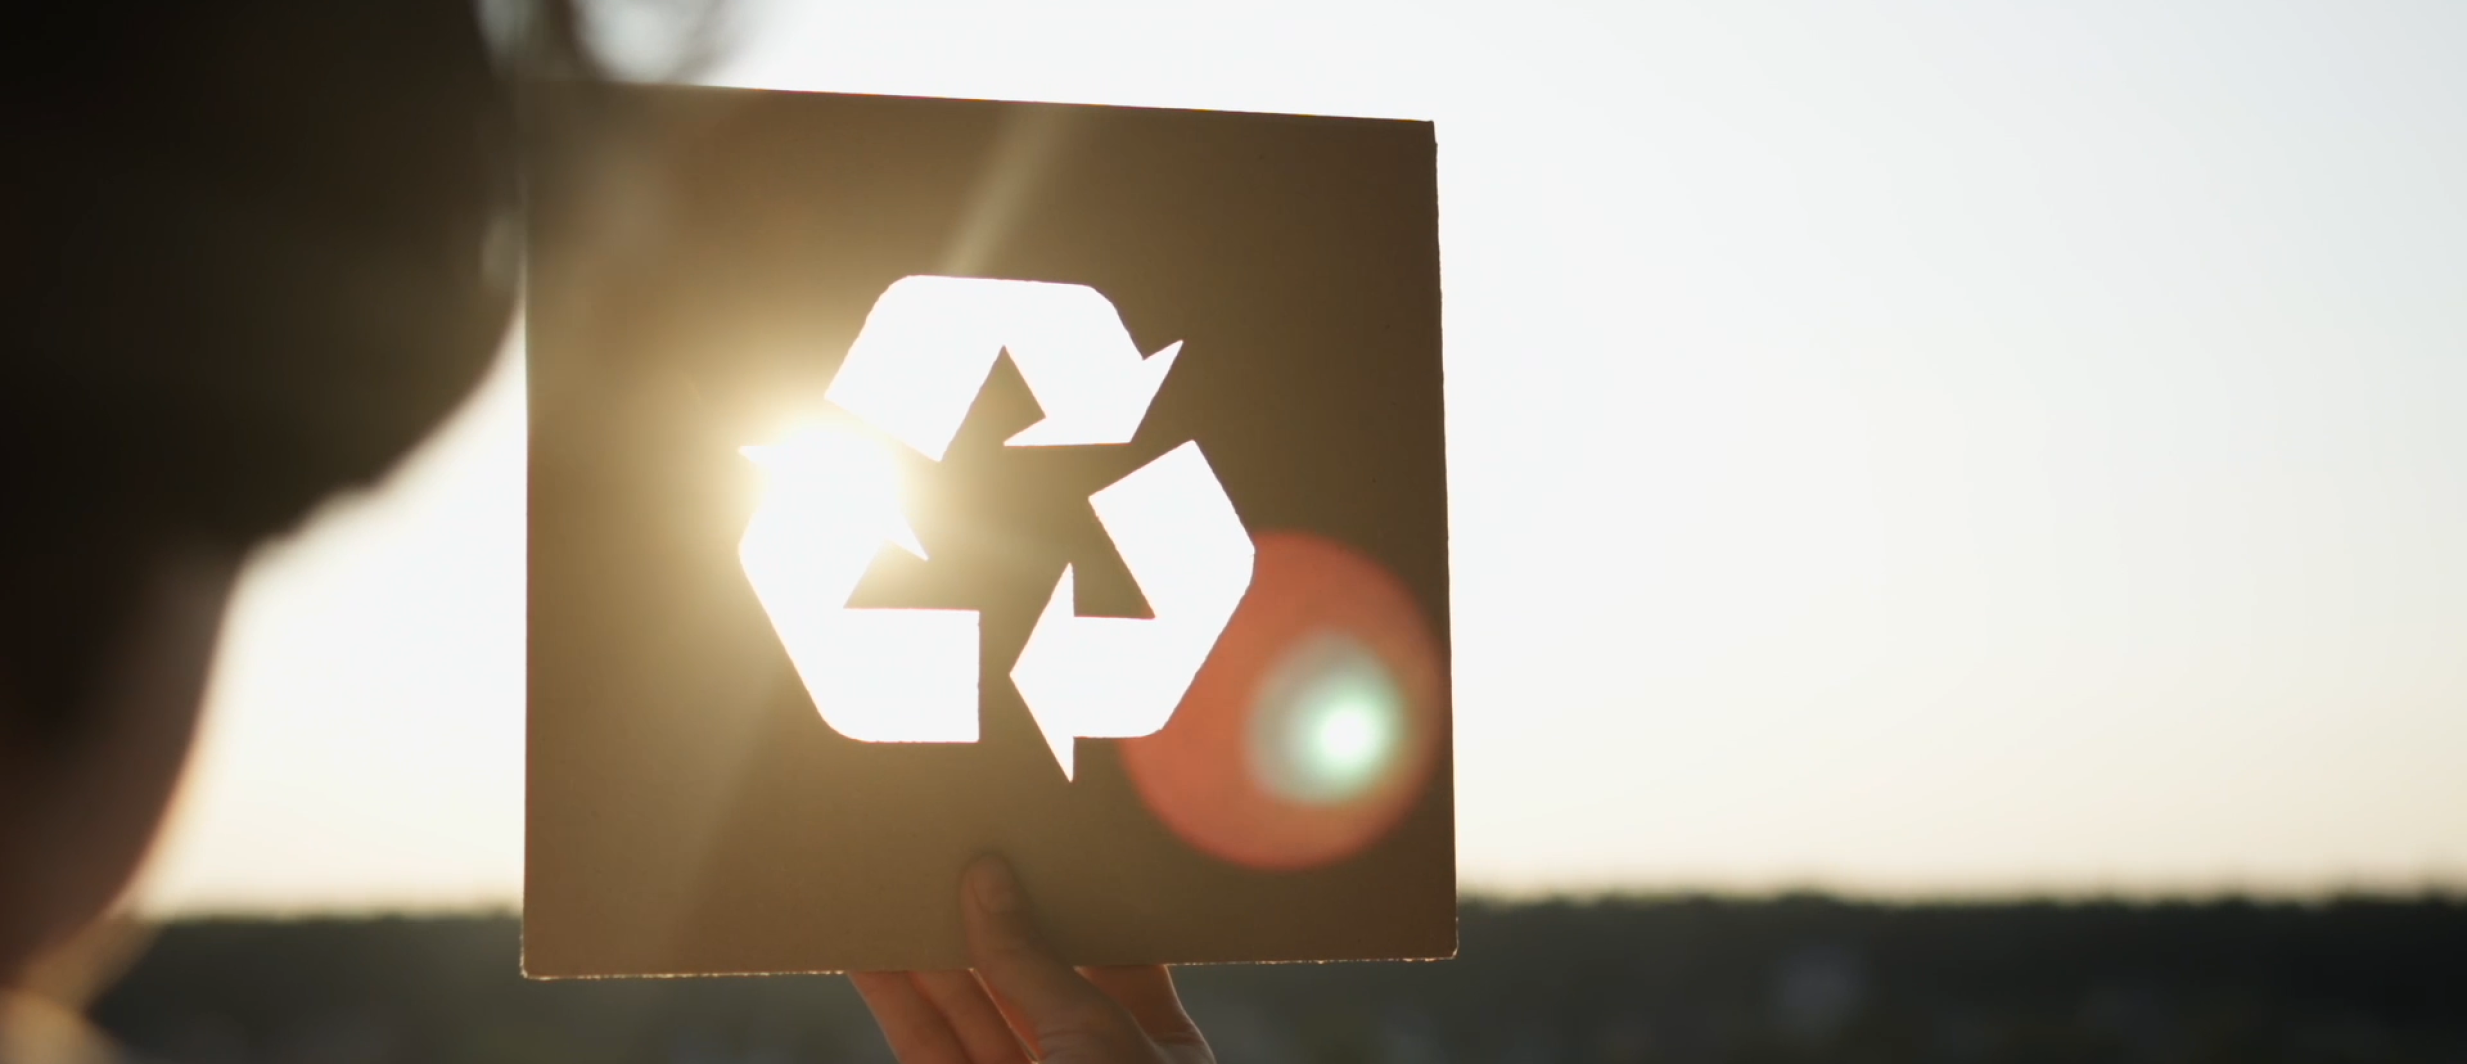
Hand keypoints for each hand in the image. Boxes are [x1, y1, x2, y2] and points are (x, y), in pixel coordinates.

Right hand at [853, 856, 1214, 1063]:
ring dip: (929, 950)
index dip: (1075, 899)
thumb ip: (1033, 963)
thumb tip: (988, 879)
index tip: (1036, 840)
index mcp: (1157, 1054)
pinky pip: (927, 1048)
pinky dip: (897, 1002)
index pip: (1117, 957)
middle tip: (948, 844)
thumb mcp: (1094, 1039)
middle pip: (1033, 979)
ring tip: (891, 879)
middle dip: (989, 916)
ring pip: (971, 1014)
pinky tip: (867, 951)